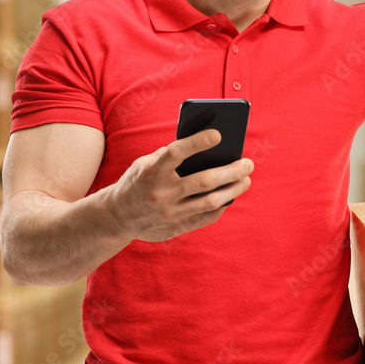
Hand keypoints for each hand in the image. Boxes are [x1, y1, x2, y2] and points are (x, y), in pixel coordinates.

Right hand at [110, 129, 252, 242]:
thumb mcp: (145, 163)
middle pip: (204, 181)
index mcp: (151, 172)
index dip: (197, 142)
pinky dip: (221, 206)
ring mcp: (169, 213)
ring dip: (233, 190)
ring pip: (210, 202)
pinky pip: (206, 218)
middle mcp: (161, 193)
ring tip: (245, 180)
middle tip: (248, 163)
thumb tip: (207, 147)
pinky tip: (230, 196)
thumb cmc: (137, 182)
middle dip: (231, 171)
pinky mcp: (175, 228)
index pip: (177, 153)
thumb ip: (170, 155)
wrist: (116, 217)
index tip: (218, 134)